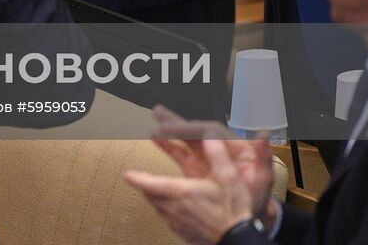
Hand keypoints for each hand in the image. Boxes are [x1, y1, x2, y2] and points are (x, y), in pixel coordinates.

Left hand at [124, 108, 272, 244]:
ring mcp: (178, 223)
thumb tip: (209, 134)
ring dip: (156, 198)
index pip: (151, 184)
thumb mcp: (228, 176)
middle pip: (152, 196)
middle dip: (147, 185)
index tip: (127, 175)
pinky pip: (169, 220)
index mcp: (181, 191)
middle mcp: (175, 208)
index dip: (137, 179)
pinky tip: (178, 208)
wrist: (240, 241)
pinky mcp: (184, 233)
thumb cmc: (233, 210)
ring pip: (159, 208)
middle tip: (142, 179)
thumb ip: (217, 153)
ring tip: (157, 190)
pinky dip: (168, 211)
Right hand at [149, 106, 274, 216]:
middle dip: (178, 122)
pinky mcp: (196, 169)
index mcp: (233, 148)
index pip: (211, 131)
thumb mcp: (262, 179)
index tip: (176, 127)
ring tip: (155, 117)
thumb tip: (263, 134)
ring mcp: (205, 159)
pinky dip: (168, 146)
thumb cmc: (256, 199)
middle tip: (159, 113)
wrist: (246, 221)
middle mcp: (217, 149)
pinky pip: (180, 154)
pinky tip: (155, 138)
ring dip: (170, 129)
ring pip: (186, 139)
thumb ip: (263, 157)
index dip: (193, 128)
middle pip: (196, 131)